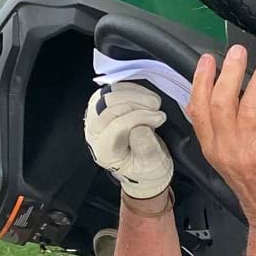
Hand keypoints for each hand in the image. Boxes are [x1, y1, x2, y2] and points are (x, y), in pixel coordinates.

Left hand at [83, 81, 172, 199]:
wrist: (142, 167)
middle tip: (157, 107)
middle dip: (135, 102)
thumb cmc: (147, 168)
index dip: (139, 117)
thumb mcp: (153, 165)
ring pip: (107, 94)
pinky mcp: (102, 105)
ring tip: (153, 102)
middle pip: (107, 106)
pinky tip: (146, 95)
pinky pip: (111, 88)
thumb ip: (146, 149)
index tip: (160, 117)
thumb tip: (141, 128)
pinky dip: (130, 87)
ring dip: (132, 92)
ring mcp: (95, 116)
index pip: (116, 126)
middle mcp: (94, 132)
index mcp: (104, 150)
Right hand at [188, 46, 255, 230]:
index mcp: (212, 148)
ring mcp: (249, 152)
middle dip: (230, 72)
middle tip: (238, 52)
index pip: (199, 109)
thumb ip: (215, 132)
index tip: (208, 60)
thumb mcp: (225, 159)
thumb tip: (204, 99)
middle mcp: (227, 149)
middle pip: (222, 102)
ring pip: (249, 106)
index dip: (201, 81)